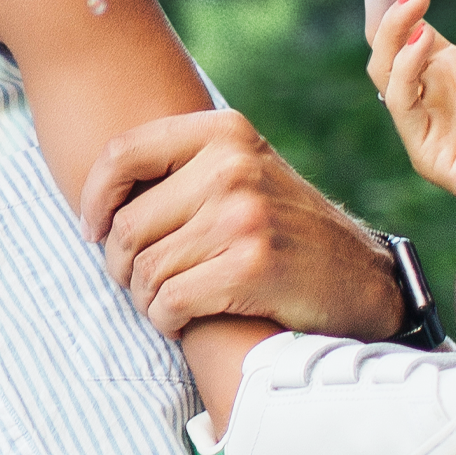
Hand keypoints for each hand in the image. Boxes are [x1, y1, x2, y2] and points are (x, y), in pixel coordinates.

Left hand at [78, 109, 400, 339]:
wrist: (363, 281)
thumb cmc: (286, 232)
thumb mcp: (245, 175)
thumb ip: (183, 170)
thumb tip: (97, 192)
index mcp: (225, 133)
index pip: (123, 152)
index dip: (94, 197)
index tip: (92, 229)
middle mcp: (233, 166)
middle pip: (128, 225)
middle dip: (121, 265)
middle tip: (139, 284)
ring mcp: (243, 215)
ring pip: (146, 269)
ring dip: (145, 299)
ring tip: (167, 303)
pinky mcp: (251, 265)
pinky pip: (169, 301)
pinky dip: (166, 320)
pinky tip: (184, 320)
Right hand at [366, 0, 455, 218]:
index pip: (407, 26)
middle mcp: (437, 95)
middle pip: (386, 45)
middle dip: (383, 6)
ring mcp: (431, 124)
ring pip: (384, 73)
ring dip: (392, 34)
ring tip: (416, 5)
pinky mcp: (431, 153)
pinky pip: (402, 107)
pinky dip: (404, 72)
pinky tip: (423, 45)